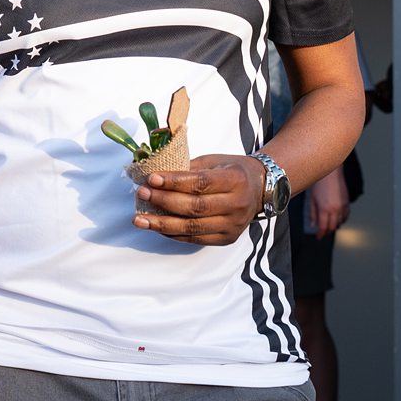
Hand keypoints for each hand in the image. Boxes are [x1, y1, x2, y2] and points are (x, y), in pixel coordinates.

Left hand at [133, 154, 266, 246]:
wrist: (260, 190)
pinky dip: (173, 234)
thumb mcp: (214, 161)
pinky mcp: (227, 239)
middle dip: (164, 202)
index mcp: (236, 179)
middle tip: (142, 195)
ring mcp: (233, 225)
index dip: (174, 182)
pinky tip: (157, 227)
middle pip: (195, 207)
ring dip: (162, 224)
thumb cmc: (232, 171)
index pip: (201, 183)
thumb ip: (188, 168)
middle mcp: (237, 204)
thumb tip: (155, 175)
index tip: (152, 179)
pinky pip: (195, 239)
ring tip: (140, 219)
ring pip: (192, 228)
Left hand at [305, 165, 349, 238]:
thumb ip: (313, 213)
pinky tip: (338, 219)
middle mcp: (335, 209)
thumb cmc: (319, 183)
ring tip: (329, 227)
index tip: (318, 237)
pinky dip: (342, 220)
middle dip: (327, 232)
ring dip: (334, 226)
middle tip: (323, 233)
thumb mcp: (312, 199)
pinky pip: (346, 215)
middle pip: (333, 227)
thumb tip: (313, 224)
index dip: (321, 234)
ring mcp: (342, 206)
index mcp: (324, 209)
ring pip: (340, 222)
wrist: (331, 173)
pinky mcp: (347, 202)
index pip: (323, 227)